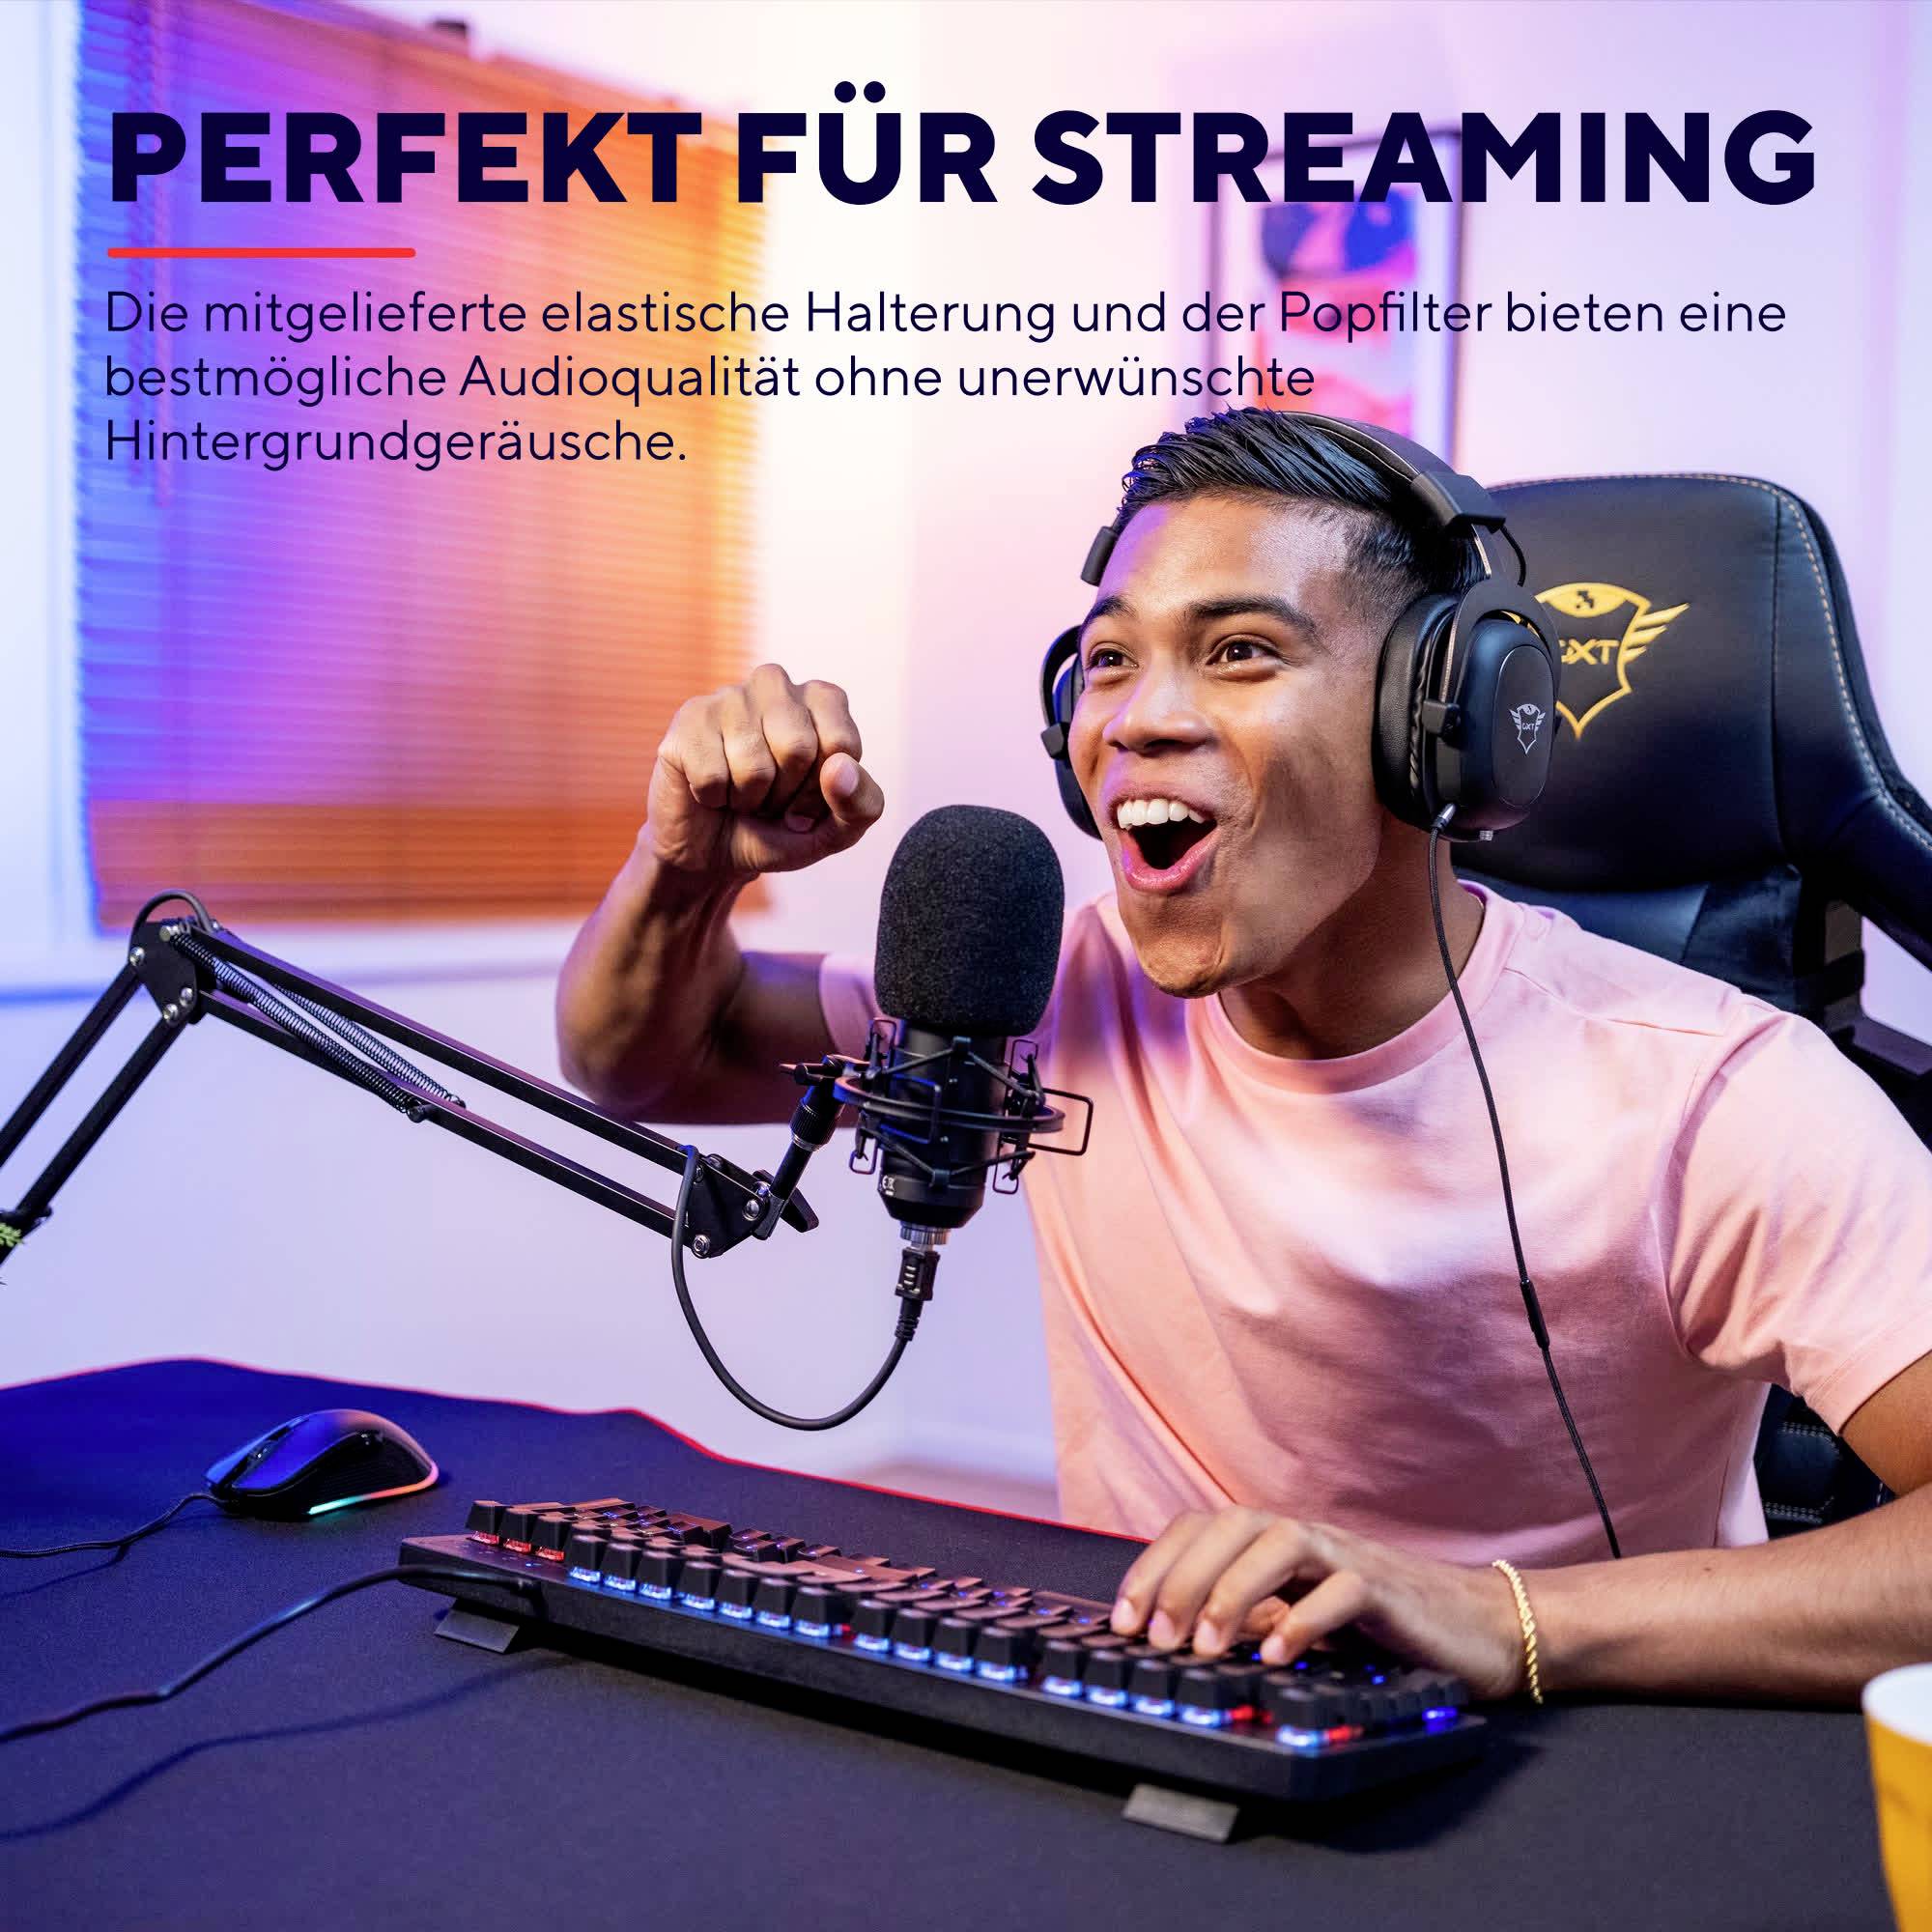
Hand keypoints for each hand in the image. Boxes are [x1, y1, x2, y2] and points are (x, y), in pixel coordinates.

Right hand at [646, 663, 884, 881]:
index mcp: (822, 699)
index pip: (841, 743)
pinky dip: (714, 798)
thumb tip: (840, 767)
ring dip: (749, 799)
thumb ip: (861, 804)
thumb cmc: (780, 829)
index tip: (809, 802)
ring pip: (753, 765)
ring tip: (742, 794)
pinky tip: (711, 790)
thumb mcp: (836, 831)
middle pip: (798, 747)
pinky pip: (712, 775)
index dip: (827, 791)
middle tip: (771, 799)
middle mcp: (776, 684)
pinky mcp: (689, 718)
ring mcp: (729, 696)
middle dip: (787, 794)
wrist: (714, 852)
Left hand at [1108, 1506, 1527, 1699]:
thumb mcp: (1300, 1618)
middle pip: (1230, 1525)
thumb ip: (1251, 1618)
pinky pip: (1342, 1589)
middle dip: (1183, 1578)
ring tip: (1209, 1647)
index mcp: (1277, 1542)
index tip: (1122, 1619)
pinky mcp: (1389, 1590)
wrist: (1478, 1626)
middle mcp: (1306, 1537)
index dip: (1154, 1565)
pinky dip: (1305, 1619)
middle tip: (1156, 1637)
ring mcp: (1348, 1556)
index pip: (1200, 1527)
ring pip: (1280, 1542)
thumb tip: (1180, 1638)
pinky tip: (1279, 1656)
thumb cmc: (1381, 1624)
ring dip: (1233, 1591)